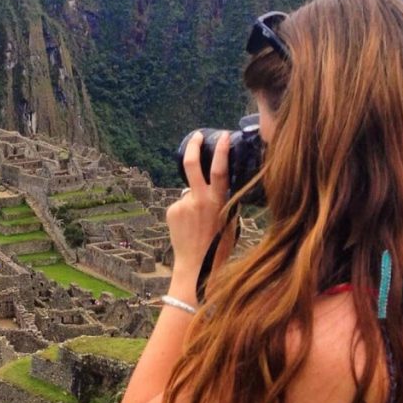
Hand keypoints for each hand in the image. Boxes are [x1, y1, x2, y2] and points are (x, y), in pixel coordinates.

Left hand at [166, 131, 234, 278]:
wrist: (196, 266)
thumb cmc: (219, 246)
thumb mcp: (231, 221)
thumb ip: (224, 200)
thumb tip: (220, 185)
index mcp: (218, 202)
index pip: (220, 169)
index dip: (222, 150)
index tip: (223, 136)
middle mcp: (198, 199)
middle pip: (192, 164)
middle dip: (194, 146)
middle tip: (196, 136)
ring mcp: (182, 205)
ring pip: (189, 191)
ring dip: (194, 199)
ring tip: (198, 222)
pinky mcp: (171, 211)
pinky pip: (180, 204)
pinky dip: (184, 211)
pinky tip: (188, 227)